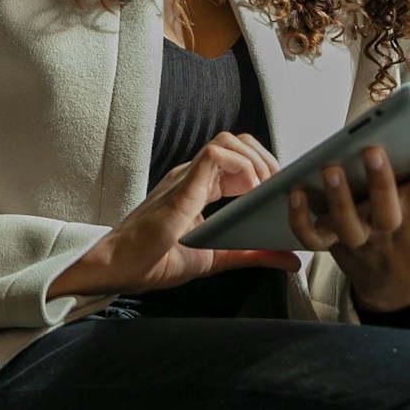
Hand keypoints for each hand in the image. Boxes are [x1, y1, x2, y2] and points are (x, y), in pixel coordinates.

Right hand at [49, 133, 302, 299]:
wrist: (119, 268)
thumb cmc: (156, 260)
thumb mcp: (218, 258)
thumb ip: (254, 255)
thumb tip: (290, 259)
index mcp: (199, 186)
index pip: (239, 156)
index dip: (265, 167)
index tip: (280, 193)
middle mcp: (192, 175)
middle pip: (238, 141)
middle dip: (267, 160)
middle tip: (278, 190)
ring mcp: (185, 177)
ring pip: (228, 141)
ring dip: (256, 160)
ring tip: (264, 191)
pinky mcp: (181, 187)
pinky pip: (214, 156)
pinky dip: (240, 166)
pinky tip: (249, 191)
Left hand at [286, 129, 409, 313]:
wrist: (397, 286)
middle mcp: (387, 226)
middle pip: (386, 207)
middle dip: (382, 180)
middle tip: (374, 151)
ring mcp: (357, 237)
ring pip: (346, 222)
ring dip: (338, 197)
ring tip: (330, 168)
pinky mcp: (331, 243)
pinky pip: (311, 235)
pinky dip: (300, 219)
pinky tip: (293, 193)